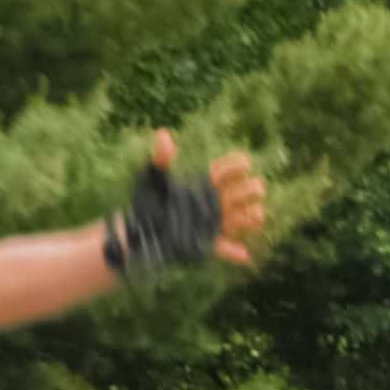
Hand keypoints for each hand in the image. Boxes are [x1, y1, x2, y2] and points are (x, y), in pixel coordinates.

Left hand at [152, 127, 266, 268]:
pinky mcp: (204, 242)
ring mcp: (211, 222)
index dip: (239, 165)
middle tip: (250, 190)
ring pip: (242, 217)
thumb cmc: (145, 201)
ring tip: (252, 215)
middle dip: (251, 189)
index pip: (228, 170)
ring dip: (251, 215)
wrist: (137, 230)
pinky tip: (243, 254)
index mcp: (204, 183)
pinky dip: (233, 252)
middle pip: (242, 192)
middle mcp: (212, 201)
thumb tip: (163, 135)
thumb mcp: (152, 177)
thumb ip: (160, 157)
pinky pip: (224, 247)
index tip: (244, 164)